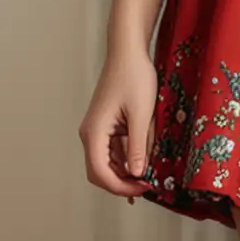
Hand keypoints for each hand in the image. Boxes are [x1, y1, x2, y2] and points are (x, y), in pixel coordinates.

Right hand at [79, 45, 159, 201]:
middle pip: (99, 172)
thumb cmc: (133, 77)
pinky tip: (143, 161)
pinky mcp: (106, 125)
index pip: (100, 173)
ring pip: (106, 162)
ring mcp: (97, 129)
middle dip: (121, 183)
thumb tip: (138, 174)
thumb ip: (138, 146)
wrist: (128, 52)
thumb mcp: (141, 115)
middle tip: (146, 186)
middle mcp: (91, 133)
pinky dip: (126, 158)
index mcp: (94, 132)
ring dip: (124, 172)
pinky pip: (113, 149)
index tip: (143, 188)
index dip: (121, 187)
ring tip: (148, 176)